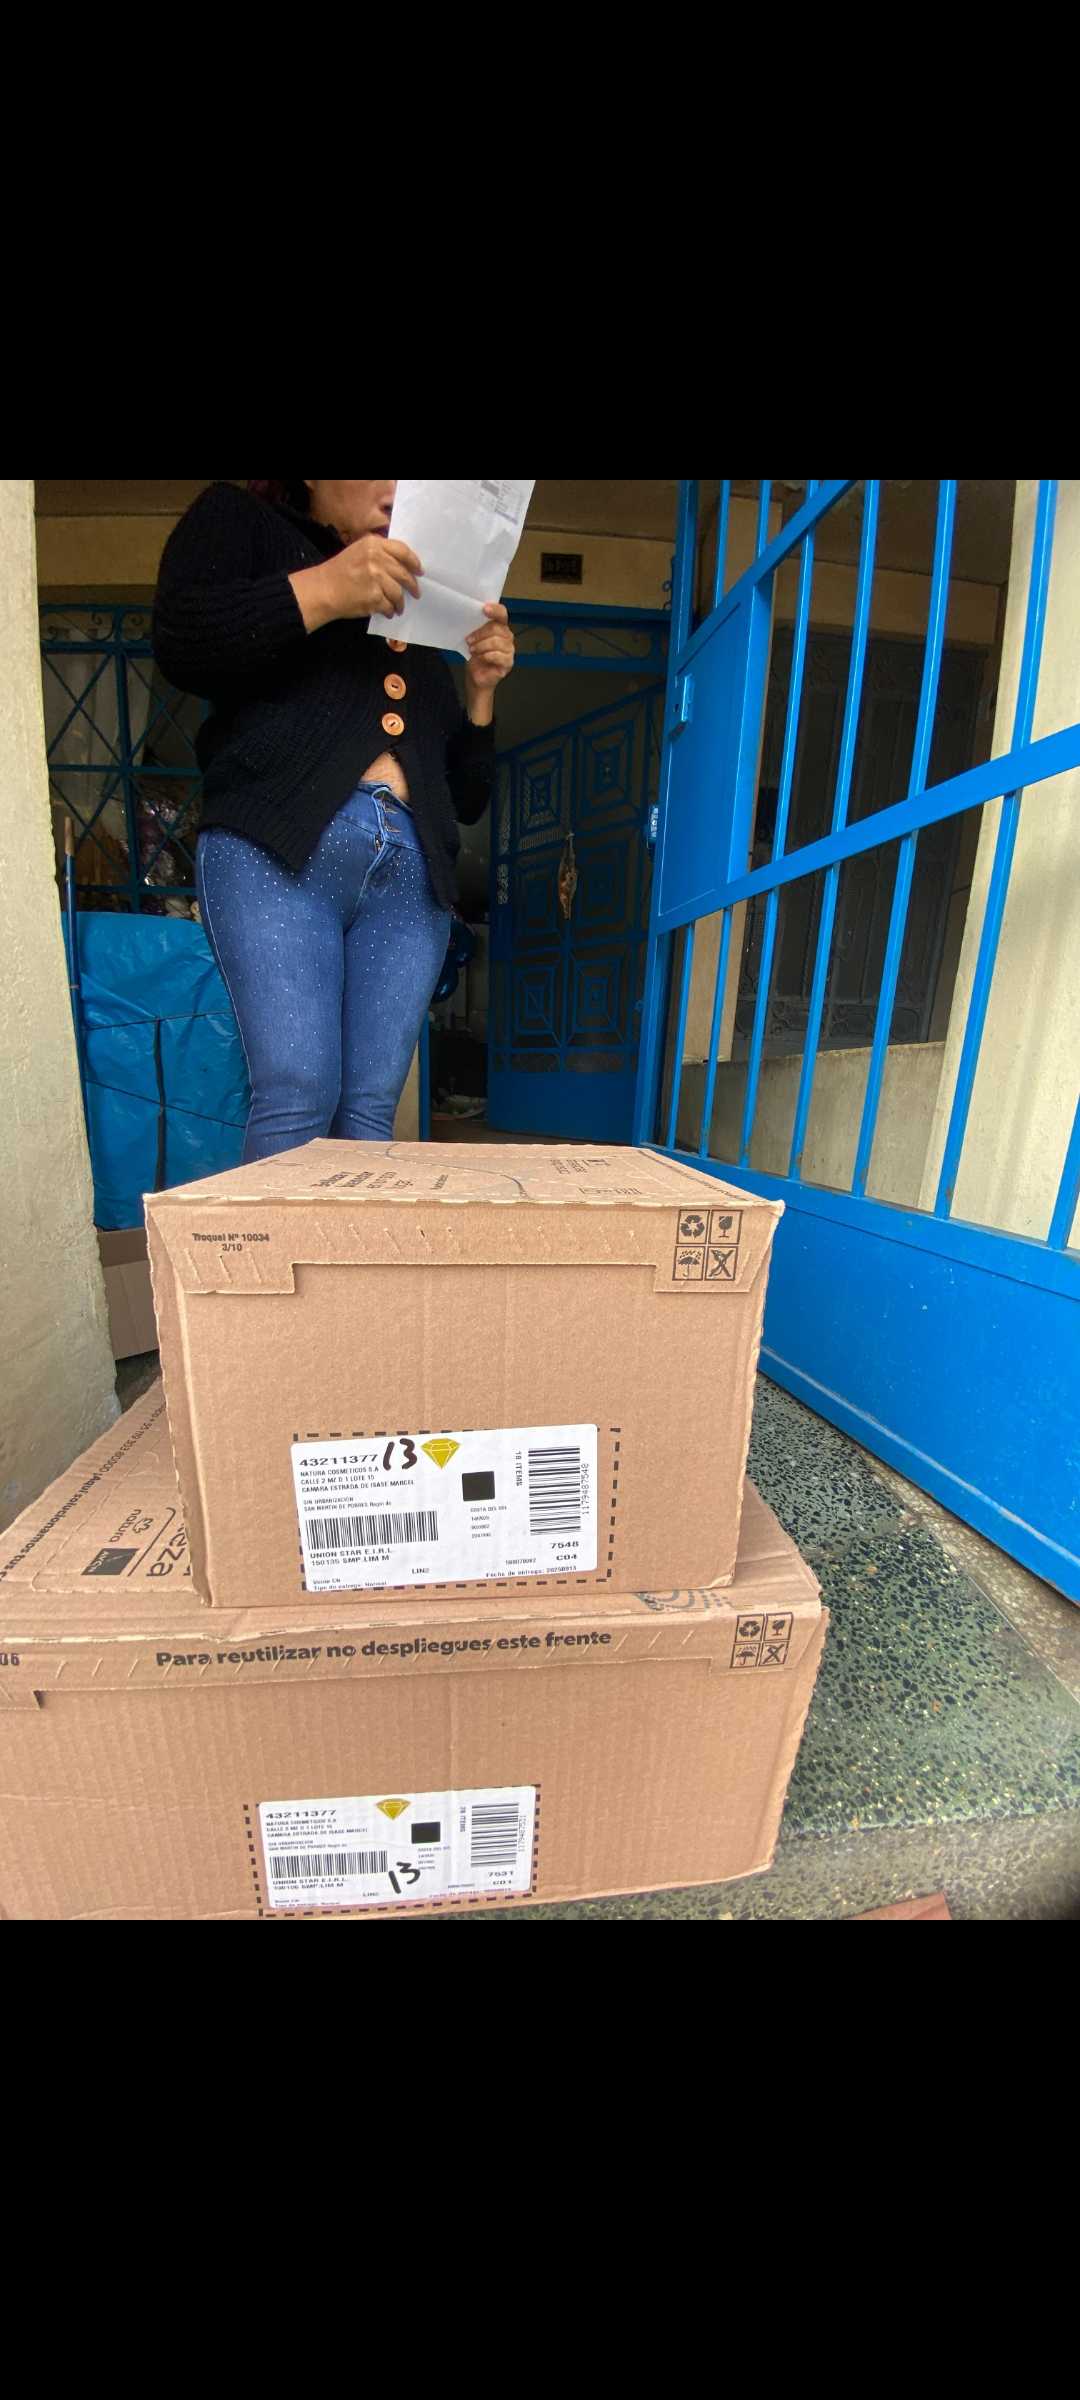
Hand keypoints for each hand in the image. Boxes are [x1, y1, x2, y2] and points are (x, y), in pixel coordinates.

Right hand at [292, 535, 421, 629]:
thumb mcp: (358, 551)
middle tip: (416, 592)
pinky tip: (388, 612)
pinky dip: (390, 610)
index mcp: (373, 545)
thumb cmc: (339, 571)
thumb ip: (379, 553)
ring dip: (400, 602)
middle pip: (404, 573)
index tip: (419, 570)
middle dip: (412, 585)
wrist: (323, 590)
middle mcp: (376, 559)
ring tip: (399, 607)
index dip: (414, 561)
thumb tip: (403, 565)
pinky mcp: (374, 597)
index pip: (402, 550)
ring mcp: (376, 579)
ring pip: (398, 592)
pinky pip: (389, 605)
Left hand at [465, 603, 514, 698]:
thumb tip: (469, 617)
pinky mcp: (508, 662)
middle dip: (480, 634)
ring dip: (481, 646)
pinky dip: (487, 656)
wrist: (476, 675)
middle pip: (496, 628)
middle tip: (469, 640)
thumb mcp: (473, 638)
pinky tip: (481, 658)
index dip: (495, 610)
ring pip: (496, 642)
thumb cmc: (476, 656)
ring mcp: (509, 649)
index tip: (484, 608)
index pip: (502, 613)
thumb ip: (476, 627)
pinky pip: (499, 656)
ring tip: (473, 650)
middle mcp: (507, 636)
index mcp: (500, 626)